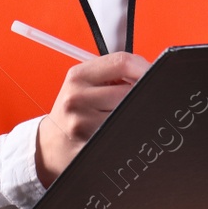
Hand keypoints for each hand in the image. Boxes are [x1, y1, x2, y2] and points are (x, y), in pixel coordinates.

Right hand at [35, 51, 148, 185]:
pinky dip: (128, 131)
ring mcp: (82, 124)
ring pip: (129, 114)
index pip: (122, 62)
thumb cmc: (74, 110)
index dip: (144, 67)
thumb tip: (150, 70)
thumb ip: (113, 72)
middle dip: (140, 95)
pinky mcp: (90, 146)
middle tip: (137, 100)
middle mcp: (76, 98)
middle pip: (130, 91)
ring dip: (133, 115)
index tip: (153, 74)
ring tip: (122, 117)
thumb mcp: (83, 83)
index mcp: (78, 76)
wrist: (53, 143)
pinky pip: (123, 134)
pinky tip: (117, 131)